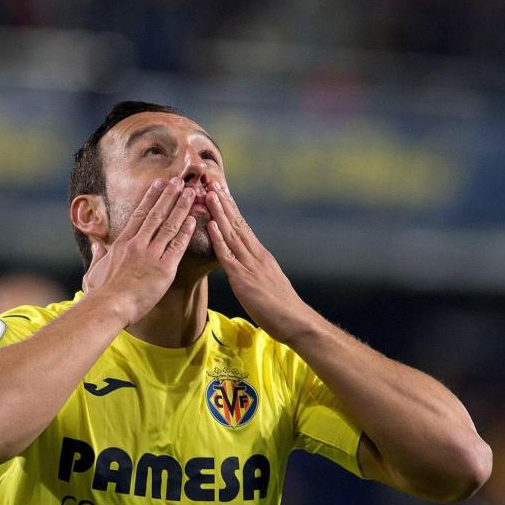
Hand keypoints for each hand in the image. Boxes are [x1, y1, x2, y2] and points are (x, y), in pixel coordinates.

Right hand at [81, 177, 196, 325]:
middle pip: (156, 214)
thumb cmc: (101, 294)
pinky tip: (193, 219)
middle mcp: (137, 245)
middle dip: (168, 196)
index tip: (159, 185)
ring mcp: (151, 255)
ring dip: (181, 207)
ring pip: (169, 225)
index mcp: (122, 244)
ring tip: (190, 193)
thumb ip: (97, 256)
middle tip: (178, 181)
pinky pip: (178, 246)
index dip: (150, 198)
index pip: (139, 215)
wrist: (109, 306)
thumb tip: (95, 246)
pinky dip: (186, 231)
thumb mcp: (94, 271)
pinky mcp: (164, 268)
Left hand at [205, 183, 311, 344]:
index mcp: (261, 256)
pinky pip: (229, 256)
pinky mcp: (244, 279)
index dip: (231, 209)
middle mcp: (256, 255)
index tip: (221, 192)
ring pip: (232, 234)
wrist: (296, 322)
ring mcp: (251, 265)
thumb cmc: (282, 310)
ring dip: (219, 213)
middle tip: (211, 181)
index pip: (243, 227)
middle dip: (223, 202)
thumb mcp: (267, 285)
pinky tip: (211, 225)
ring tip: (208, 193)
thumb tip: (247, 270)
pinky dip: (219, 239)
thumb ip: (256, 273)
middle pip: (237, 223)